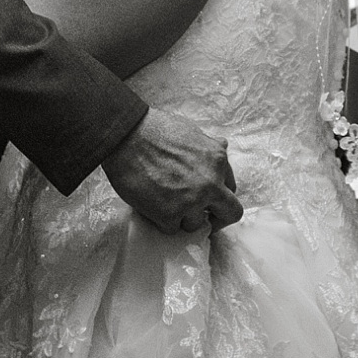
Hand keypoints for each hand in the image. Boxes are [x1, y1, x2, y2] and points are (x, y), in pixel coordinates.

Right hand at [101, 107, 242, 234]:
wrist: (126, 136)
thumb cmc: (155, 129)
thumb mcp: (190, 131)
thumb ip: (209, 147)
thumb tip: (223, 147)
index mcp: (217, 160)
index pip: (232, 189)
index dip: (220, 195)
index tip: (209, 199)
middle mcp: (210, 183)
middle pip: (230, 214)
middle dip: (217, 218)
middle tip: (202, 216)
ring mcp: (191, 202)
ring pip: (196, 224)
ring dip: (183, 216)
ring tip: (165, 201)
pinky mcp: (169, 215)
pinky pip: (172, 229)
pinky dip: (162, 219)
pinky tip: (152, 203)